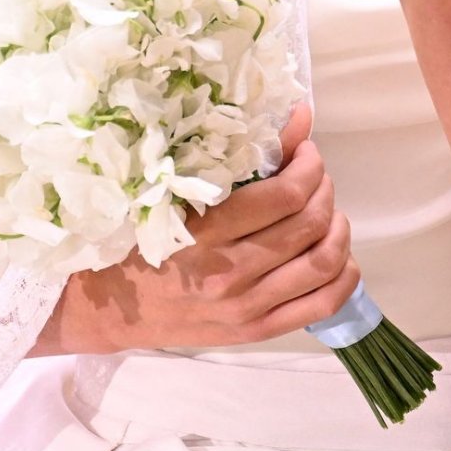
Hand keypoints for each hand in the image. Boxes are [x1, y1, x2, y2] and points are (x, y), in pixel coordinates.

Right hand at [32, 103, 357, 355]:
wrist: (107, 306)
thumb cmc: (139, 236)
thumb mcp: (178, 191)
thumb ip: (243, 158)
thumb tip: (300, 119)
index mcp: (207, 232)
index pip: (285, 195)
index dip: (309, 165)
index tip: (306, 150)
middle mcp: (229, 273)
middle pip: (309, 224)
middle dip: (324, 188)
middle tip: (315, 174)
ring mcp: (245, 307)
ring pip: (321, 263)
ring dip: (337, 227)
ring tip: (327, 210)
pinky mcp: (255, 331)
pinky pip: (320, 306)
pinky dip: (342, 275)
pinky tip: (337, 254)